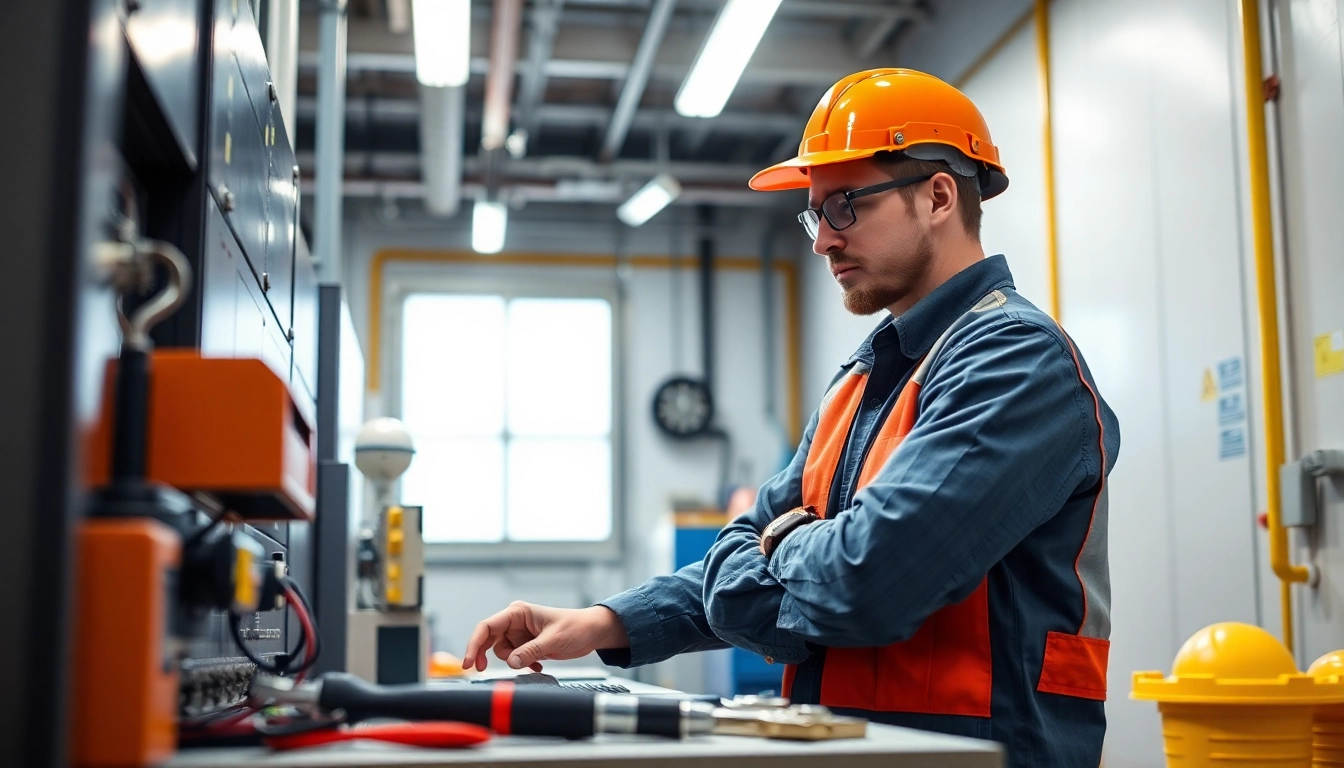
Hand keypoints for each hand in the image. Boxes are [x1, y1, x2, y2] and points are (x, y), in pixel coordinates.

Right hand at [462, 602, 629, 672]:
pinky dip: (523, 665)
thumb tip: (510, 662)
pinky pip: (515, 658)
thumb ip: (530, 651)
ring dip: (514, 661)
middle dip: (487, 655)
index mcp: (518, 613)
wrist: (592, 632)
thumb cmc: (576, 627)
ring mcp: (521, 634)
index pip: (487, 627)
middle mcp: (515, 622)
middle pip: (489, 640)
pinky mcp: (527, 646)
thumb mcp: (553, 640)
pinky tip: (539, 665)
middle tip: (482, 670)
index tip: (468, 662)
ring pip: (502, 652)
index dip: (474, 644)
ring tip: (535, 661)